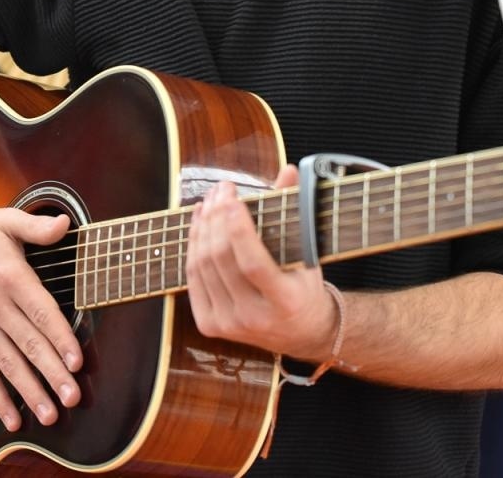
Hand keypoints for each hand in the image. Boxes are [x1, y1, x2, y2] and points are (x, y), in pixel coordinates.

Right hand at [0, 205, 82, 430]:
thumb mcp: (5, 221)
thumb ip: (38, 226)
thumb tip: (65, 224)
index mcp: (11, 277)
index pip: (42, 313)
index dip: (61, 338)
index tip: (77, 361)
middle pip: (29, 344)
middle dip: (53, 374)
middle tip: (72, 398)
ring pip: (8, 364)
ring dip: (30, 392)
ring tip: (50, 414)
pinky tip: (11, 417)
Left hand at [185, 164, 338, 359]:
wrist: (300, 332)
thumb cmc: (305, 285)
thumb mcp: (309, 252)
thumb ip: (296, 210)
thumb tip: (289, 170)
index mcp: (285, 302)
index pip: (253, 264)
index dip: (238, 229)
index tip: (232, 198)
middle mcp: (255, 318)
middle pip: (222, 260)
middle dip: (217, 217)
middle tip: (221, 189)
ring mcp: (229, 324)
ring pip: (202, 266)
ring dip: (202, 226)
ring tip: (210, 200)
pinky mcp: (210, 325)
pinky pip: (193, 277)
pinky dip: (193, 245)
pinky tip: (199, 222)